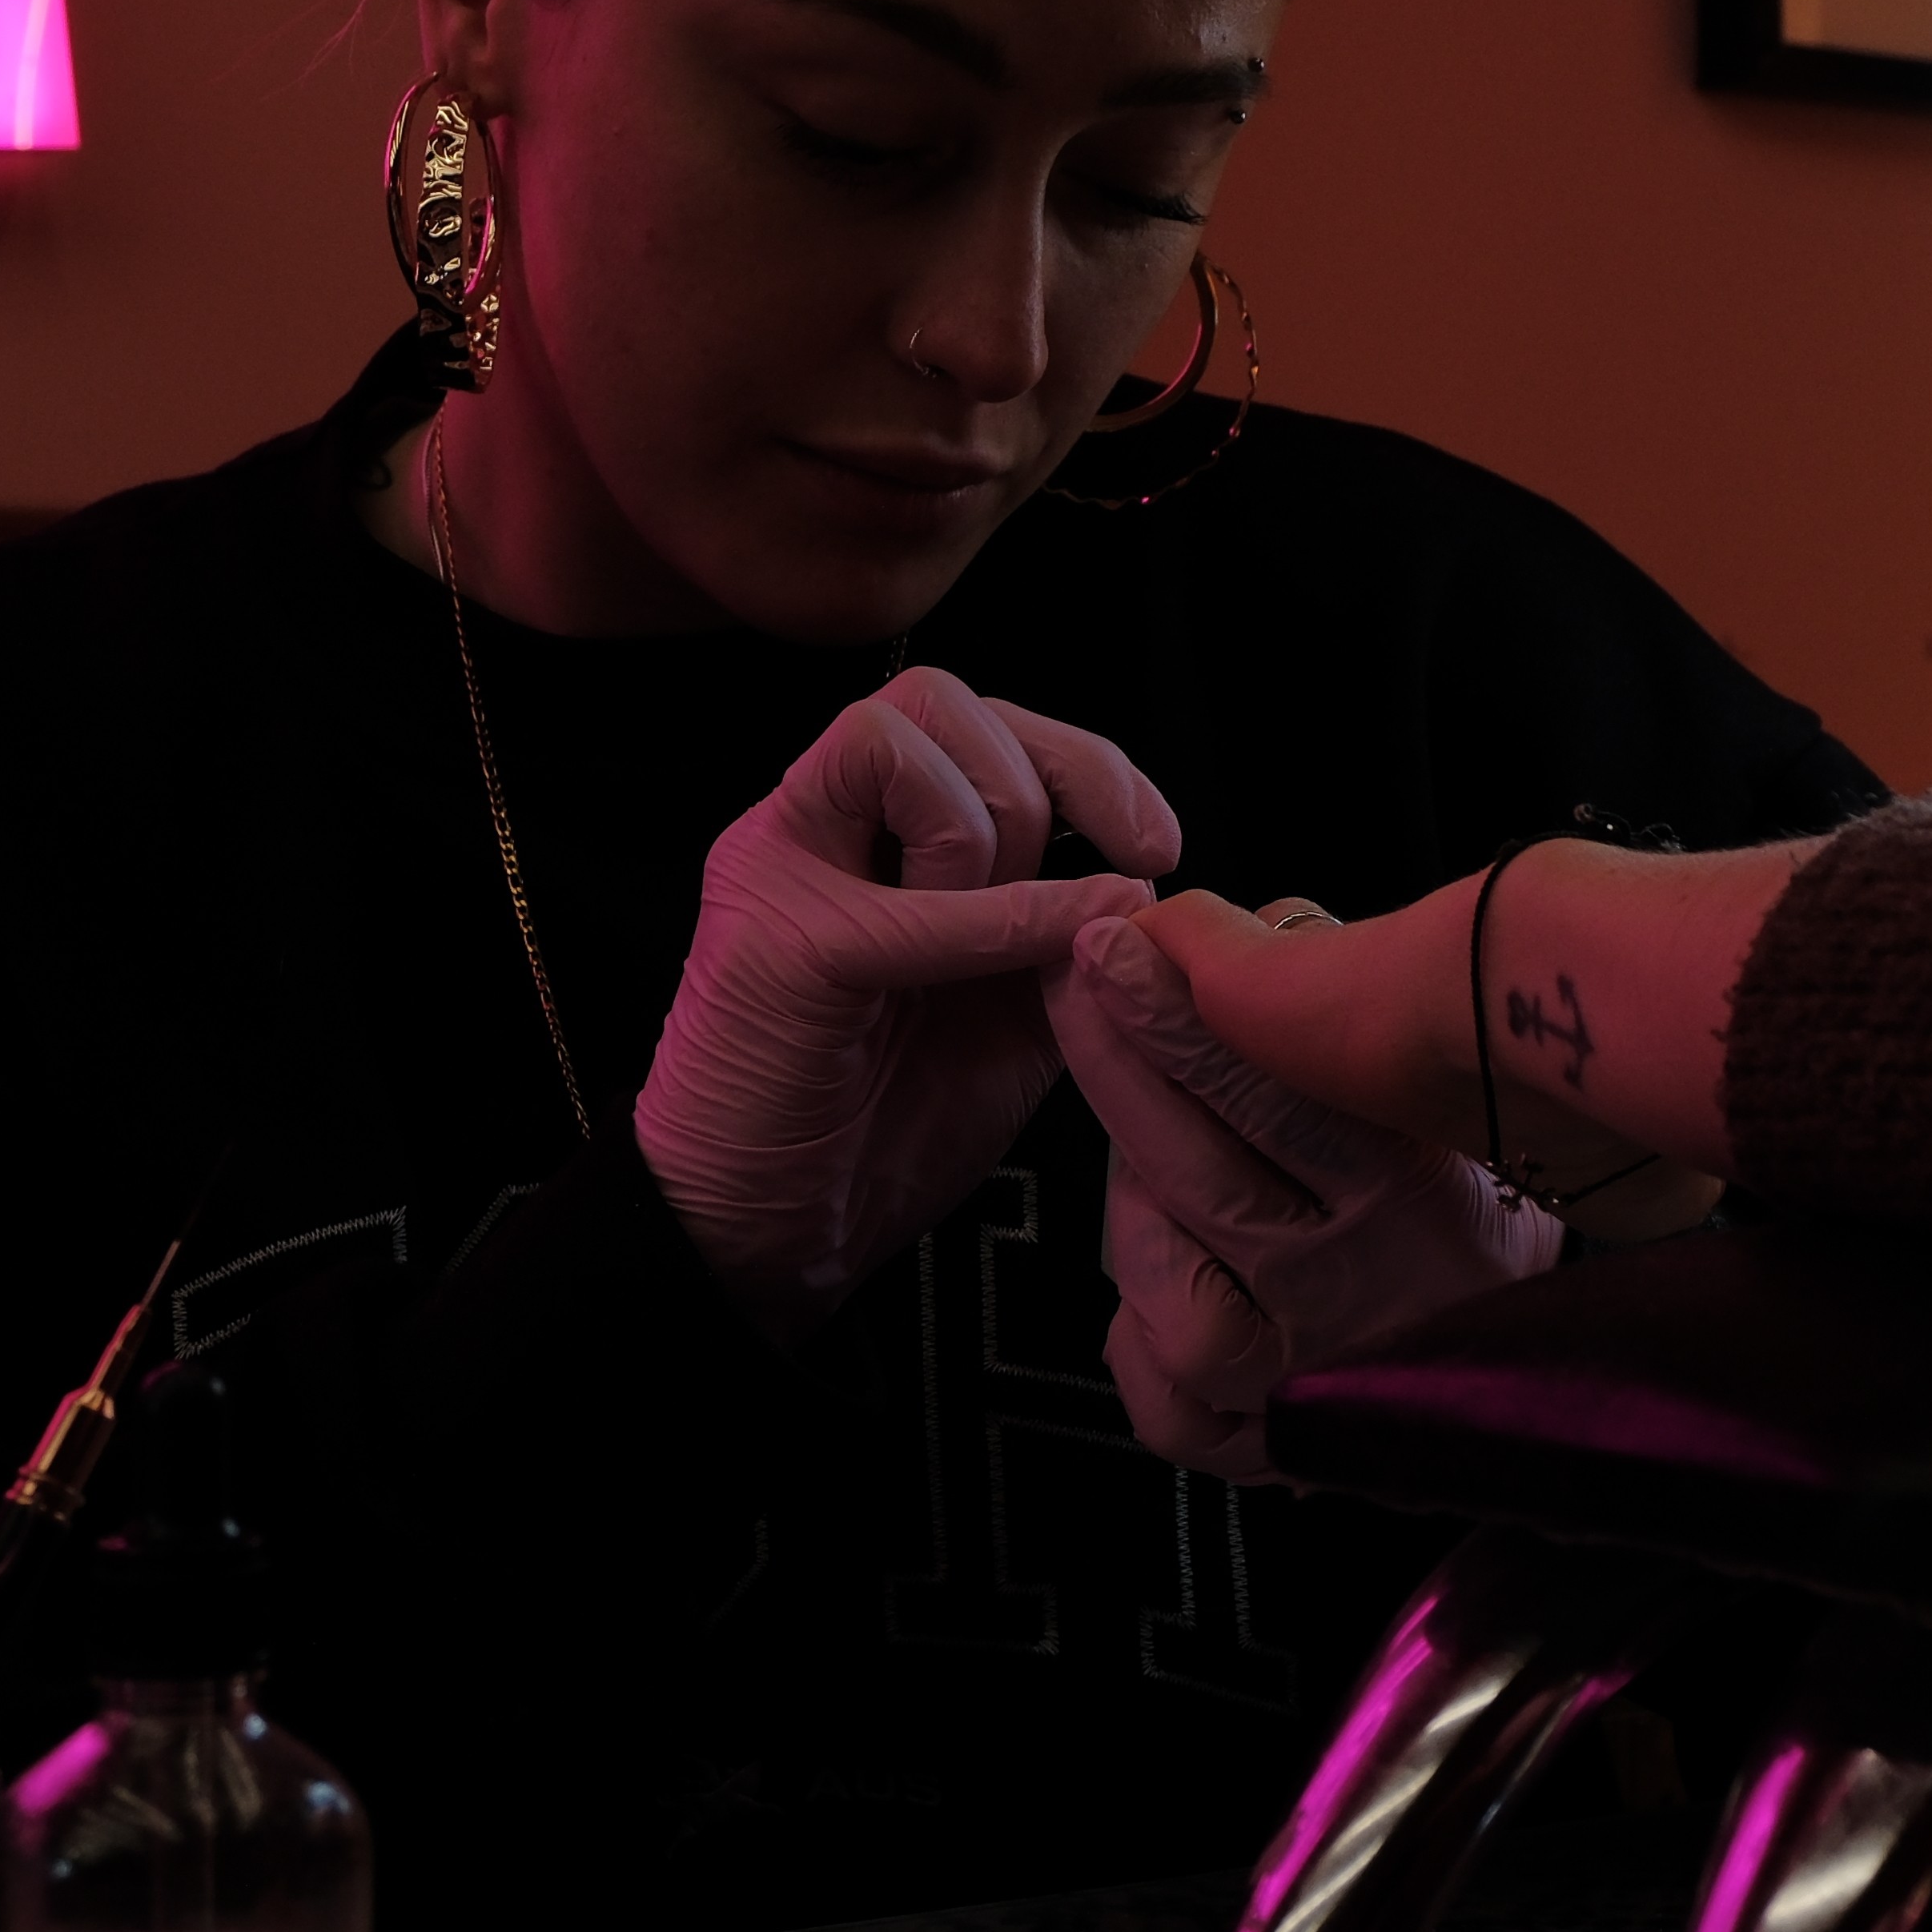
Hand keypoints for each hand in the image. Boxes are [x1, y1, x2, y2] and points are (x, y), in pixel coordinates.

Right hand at [635, 670, 1179, 1343]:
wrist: (775, 1235)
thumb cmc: (886, 1124)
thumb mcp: (1013, 1012)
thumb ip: (1065, 933)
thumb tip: (1140, 878)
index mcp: (871, 831)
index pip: (980, 719)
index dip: (1085, 760)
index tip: (1156, 843)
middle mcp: (817, 826)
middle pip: (937, 696)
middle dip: (1043, 779)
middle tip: (1085, 892)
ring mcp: (782, 868)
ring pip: (895, 733)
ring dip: (988, 834)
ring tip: (985, 946)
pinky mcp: (778, 943)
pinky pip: (907, 896)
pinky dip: (995, 922)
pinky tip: (1034, 969)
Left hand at [1056, 904, 1560, 1480]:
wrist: (1555, 1377)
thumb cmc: (1480, 1211)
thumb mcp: (1448, 1112)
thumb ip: (1346, 1028)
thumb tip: (1240, 940)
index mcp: (1418, 1195)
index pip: (1277, 1091)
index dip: (1180, 1011)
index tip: (1120, 938)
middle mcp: (1358, 1289)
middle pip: (1197, 1168)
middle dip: (1119, 1058)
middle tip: (1077, 978)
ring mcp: (1307, 1377)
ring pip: (1160, 1277)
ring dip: (1134, 1204)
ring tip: (1151, 1163)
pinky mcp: (1268, 1452)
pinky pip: (1160, 1394)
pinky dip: (1138, 1341)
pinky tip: (1159, 1293)